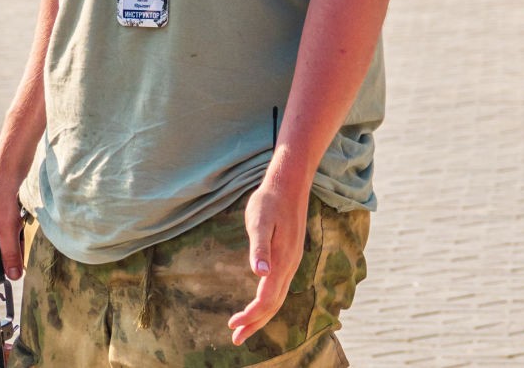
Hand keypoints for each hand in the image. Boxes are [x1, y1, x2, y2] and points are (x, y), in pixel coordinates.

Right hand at [0, 170, 25, 281]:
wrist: (10, 167)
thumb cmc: (1, 194)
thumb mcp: (7, 229)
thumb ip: (10, 253)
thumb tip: (13, 275)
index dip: (6, 262)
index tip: (19, 267)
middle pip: (4, 244)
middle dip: (16, 246)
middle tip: (25, 246)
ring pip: (12, 233)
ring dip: (21, 234)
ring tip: (25, 230)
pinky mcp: (7, 206)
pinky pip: (17, 222)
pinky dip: (23, 223)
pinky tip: (27, 219)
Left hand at [228, 179, 308, 345]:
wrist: (290, 184)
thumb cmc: (270, 200)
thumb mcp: (259, 220)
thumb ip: (260, 248)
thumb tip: (260, 273)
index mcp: (282, 261)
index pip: (266, 299)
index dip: (250, 316)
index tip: (232, 325)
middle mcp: (289, 266)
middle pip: (274, 305)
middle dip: (255, 324)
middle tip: (235, 339)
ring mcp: (292, 262)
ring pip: (278, 298)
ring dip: (261, 316)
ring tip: (243, 328)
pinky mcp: (289, 257)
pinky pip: (279, 288)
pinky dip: (268, 302)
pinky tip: (259, 303)